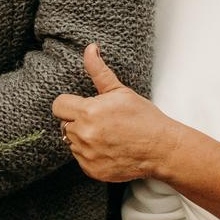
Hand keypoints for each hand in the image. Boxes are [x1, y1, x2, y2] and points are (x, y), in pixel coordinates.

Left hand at [53, 45, 168, 183]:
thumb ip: (99, 71)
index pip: (58, 105)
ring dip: (83, 138)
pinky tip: (108, 148)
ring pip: (71, 142)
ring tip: (106, 135)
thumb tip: (90, 49)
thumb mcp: (120, 91)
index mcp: (88, 112)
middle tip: (100, 120)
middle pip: (64, 124)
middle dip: (77, 120)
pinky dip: (90, 154)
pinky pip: (80, 159)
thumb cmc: (143, 117)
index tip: (82, 105)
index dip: (69, 104)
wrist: (161, 148)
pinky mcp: (92, 170)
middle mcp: (84, 135)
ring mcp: (87, 155)